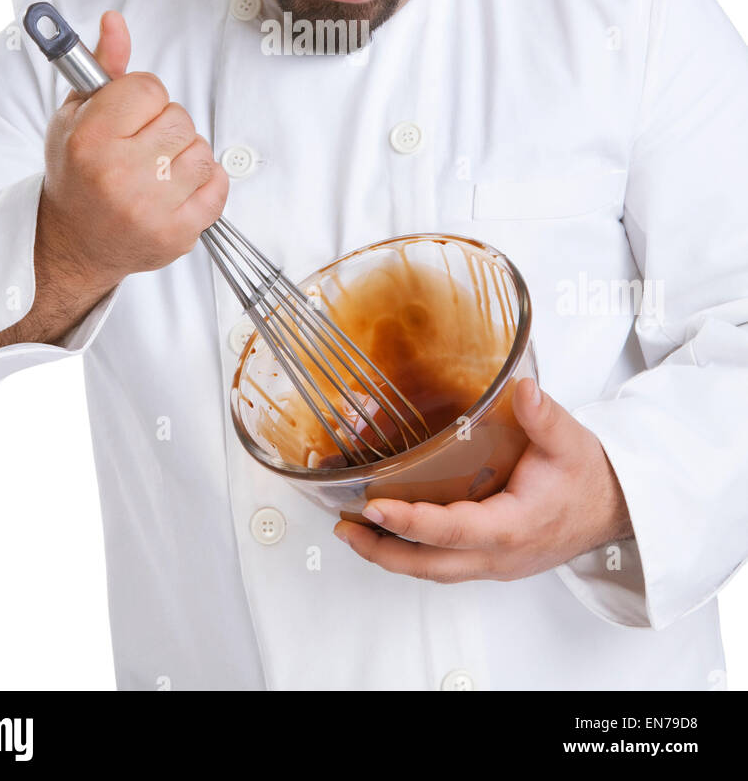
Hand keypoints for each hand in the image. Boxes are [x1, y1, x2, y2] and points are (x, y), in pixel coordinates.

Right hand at [37, 10, 228, 291]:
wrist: (74, 243)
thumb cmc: (76, 175)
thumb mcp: (75, 116)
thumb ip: (102, 67)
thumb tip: (115, 21)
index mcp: (89, 140)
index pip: (150, 88)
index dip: (143, 98)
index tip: (129, 114)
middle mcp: (118, 175)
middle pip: (180, 118)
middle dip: (165, 126)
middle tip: (141, 146)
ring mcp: (150, 208)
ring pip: (202, 151)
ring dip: (185, 156)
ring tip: (156, 170)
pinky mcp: (176, 234)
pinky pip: (218, 186)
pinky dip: (204, 184)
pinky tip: (175, 189)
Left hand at [332, 378, 632, 582]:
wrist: (615, 509)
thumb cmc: (590, 477)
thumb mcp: (570, 440)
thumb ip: (544, 416)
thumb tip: (522, 389)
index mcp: (514, 526)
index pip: (453, 531)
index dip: (411, 523)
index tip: (374, 508)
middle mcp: (500, 555)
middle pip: (430, 565)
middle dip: (383, 550)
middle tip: (345, 527)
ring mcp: (495, 563)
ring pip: (434, 570)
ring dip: (392, 555)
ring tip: (354, 531)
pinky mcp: (492, 560)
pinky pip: (444, 564)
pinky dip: (413, 553)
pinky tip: (392, 533)